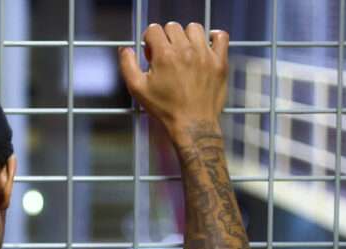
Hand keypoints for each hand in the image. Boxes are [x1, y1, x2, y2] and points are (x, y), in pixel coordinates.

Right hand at [118, 22, 228, 139]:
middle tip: (165, 56)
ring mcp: (205, 54)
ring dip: (186, 36)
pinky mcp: (219, 61)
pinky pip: (221, 36)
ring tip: (184, 52)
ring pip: (194, 28)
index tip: (151, 52)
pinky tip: (205, 47)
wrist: (192, 124)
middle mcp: (185, 51)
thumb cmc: (165, 109)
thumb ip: (127, 65)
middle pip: (173, 27)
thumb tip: (125, 49)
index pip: (154, 30)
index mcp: (164, 56)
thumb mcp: (137, 89)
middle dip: (166, 38)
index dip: (149, 40)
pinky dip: (213, 37)